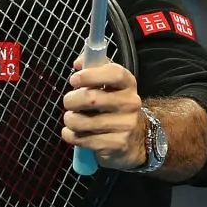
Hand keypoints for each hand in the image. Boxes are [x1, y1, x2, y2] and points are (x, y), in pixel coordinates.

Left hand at [61, 55, 146, 170]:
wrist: (137, 137)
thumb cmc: (113, 104)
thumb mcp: (108, 82)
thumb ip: (93, 66)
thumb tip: (78, 63)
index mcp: (128, 84)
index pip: (114, 73)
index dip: (90, 75)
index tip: (73, 80)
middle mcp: (130, 103)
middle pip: (91, 98)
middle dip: (71, 100)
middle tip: (69, 102)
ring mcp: (125, 125)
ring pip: (81, 122)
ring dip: (69, 120)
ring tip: (73, 119)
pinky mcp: (117, 144)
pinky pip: (81, 139)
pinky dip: (70, 135)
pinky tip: (74, 133)